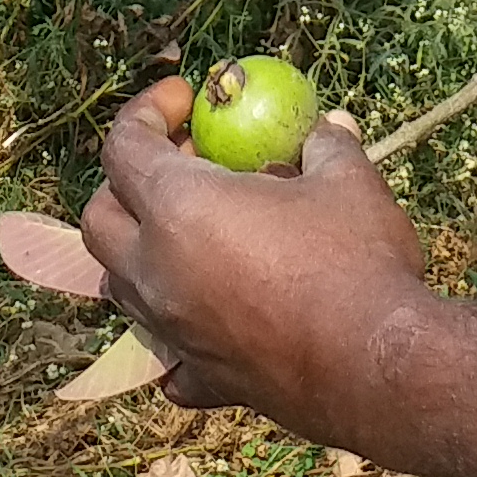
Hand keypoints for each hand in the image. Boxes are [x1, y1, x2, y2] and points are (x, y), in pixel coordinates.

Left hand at [83, 79, 432, 432]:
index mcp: (180, 209)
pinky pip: (165, 350)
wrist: (375, 369)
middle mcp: (157, 271)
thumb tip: (328, 128)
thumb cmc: (355, 261)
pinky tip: (218, 308)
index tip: (187, 98)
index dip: (148, 110)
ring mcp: (173, 330)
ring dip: (148, 247)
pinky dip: (178, 323)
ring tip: (206, 229)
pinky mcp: (200, 377)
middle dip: (128, 182)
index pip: (124, 146)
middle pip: (101, 218)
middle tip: (189, 162)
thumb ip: (326, 146)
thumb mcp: (347, 180)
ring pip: (123, 283)